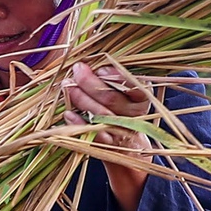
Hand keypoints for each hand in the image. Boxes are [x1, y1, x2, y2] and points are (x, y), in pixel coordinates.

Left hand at [64, 63, 154, 210]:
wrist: (127, 146)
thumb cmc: (121, 110)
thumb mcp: (125, 92)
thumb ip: (113, 78)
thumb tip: (88, 63)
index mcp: (143, 98)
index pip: (134, 85)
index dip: (117, 76)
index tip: (101, 69)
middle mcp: (135, 116)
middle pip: (111, 98)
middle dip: (90, 82)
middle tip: (77, 70)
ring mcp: (121, 131)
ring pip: (100, 115)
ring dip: (80, 98)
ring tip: (67, 86)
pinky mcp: (107, 144)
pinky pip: (91, 133)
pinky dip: (77, 122)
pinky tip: (68, 114)